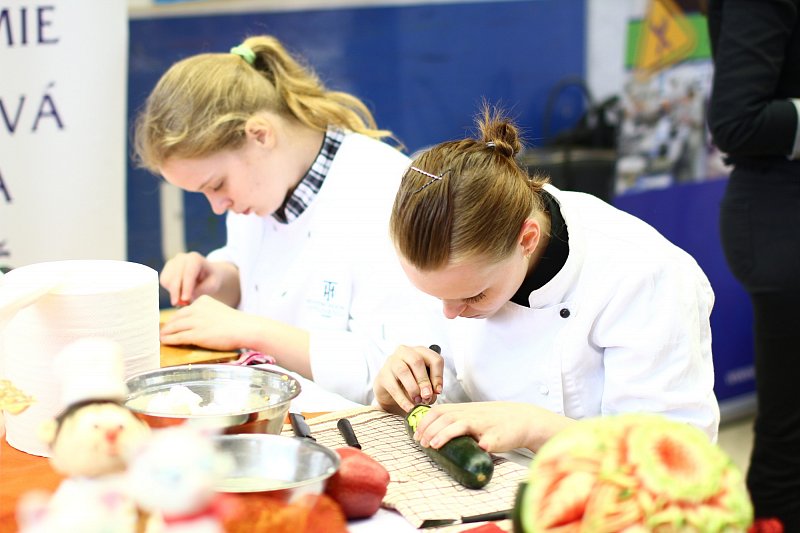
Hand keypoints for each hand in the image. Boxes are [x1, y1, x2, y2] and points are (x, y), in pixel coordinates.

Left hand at [159, 295, 258, 350]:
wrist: (245, 328)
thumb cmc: (236, 323)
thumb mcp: (218, 311)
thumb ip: (206, 314)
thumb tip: (194, 324)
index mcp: (203, 301)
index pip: (184, 310)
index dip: (175, 318)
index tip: (169, 324)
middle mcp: (197, 308)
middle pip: (176, 318)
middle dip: (167, 326)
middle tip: (160, 332)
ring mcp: (196, 321)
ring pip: (175, 327)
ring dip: (165, 333)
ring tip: (160, 338)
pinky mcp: (197, 334)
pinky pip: (178, 337)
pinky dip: (170, 340)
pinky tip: (165, 342)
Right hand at [160, 252, 226, 305]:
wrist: (207, 273)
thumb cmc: (211, 280)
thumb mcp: (212, 285)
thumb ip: (200, 290)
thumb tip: (184, 298)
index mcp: (195, 258)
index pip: (188, 273)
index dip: (186, 287)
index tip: (185, 299)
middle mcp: (181, 258)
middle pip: (175, 277)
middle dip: (177, 293)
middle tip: (180, 305)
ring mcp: (172, 262)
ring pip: (167, 281)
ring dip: (174, 292)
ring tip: (186, 298)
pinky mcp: (166, 269)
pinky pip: (164, 282)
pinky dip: (170, 290)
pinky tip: (181, 293)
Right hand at [373, 345, 443, 414]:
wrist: (390, 391)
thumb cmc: (411, 384)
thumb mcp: (424, 383)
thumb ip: (430, 387)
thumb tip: (431, 395)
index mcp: (420, 351)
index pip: (434, 358)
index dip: (438, 376)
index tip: (438, 391)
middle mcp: (405, 352)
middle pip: (417, 361)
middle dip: (424, 381)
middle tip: (427, 396)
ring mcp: (392, 361)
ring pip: (403, 371)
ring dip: (413, 388)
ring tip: (418, 401)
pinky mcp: (383, 375)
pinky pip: (393, 386)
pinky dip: (403, 399)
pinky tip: (409, 408)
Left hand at [412, 402, 574, 452]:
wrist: (522, 420)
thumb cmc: (494, 421)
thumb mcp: (472, 417)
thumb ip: (456, 421)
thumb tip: (434, 435)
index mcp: (464, 410)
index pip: (438, 411)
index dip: (425, 422)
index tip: (416, 435)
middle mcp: (471, 414)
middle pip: (445, 417)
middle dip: (429, 429)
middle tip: (422, 443)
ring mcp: (484, 425)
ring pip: (460, 425)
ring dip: (445, 435)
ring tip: (434, 445)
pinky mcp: (497, 436)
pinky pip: (488, 440)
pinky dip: (482, 444)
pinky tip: (477, 448)